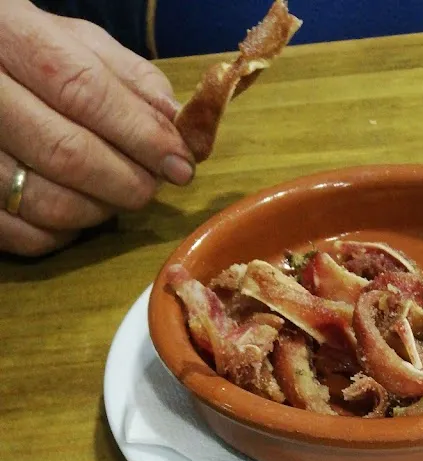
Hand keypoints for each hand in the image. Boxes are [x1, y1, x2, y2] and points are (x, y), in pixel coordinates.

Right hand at [0, 0, 194, 256]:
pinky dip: (65, 235)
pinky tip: (79, 212)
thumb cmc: (33, 57)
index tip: (181, 163)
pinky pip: (26, 236)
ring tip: (117, 195)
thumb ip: (130, 78)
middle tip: (152, 186)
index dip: (141, 134)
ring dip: (100, 211)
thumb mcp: (77, 44)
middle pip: (66, 153)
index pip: (83, 90)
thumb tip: (178, 125)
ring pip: (47, 202)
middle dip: (127, 181)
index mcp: (11, 37)